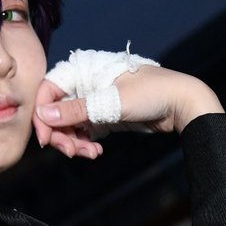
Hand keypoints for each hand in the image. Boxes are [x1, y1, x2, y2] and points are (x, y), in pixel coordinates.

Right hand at [32, 67, 223, 158]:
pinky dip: (85, 144)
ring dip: (73, 143)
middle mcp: (85, 85)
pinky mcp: (103, 116)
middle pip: (56, 111)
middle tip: (71, 152)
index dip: (43, 115)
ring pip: (69, 125)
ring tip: (89, 154)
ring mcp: (94, 102)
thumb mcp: (111, 102)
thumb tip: (43, 115)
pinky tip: (95, 153)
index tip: (47, 138)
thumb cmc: (151, 93)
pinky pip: (83, 132)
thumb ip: (76, 110)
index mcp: (84, 70)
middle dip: (60, 135)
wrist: (182, 103)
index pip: (49, 90)